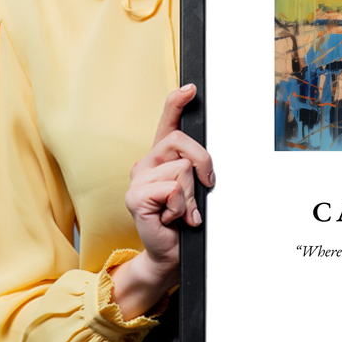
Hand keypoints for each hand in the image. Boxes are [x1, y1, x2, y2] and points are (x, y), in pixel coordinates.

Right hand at [110, 84, 214, 318]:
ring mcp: (138, 179)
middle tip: (203, 188)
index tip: (191, 88)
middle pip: (182, 142)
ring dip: (191, 195)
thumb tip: (206, 161)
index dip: (177, 102)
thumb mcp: (195, 189)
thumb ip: (196, 169)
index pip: (167, 122)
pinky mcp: (135, 197)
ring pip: (182, 169)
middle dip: (203, 164)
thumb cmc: (184, 221)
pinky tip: (172, 218)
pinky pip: (172, 189)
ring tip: (182, 211)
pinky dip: (181, 207)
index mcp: (161, 157)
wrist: (170, 253)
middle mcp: (146, 163)